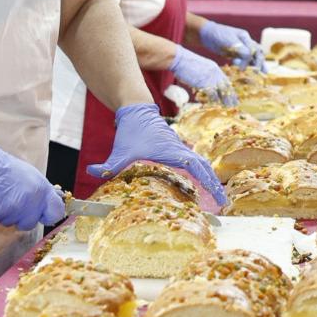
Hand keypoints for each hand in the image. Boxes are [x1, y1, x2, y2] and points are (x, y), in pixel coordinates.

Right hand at [0, 128, 63, 229]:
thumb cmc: (7, 168)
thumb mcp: (32, 175)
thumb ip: (44, 192)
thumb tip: (57, 200)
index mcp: (42, 190)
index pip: (56, 213)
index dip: (48, 215)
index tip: (43, 214)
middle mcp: (30, 201)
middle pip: (30, 223)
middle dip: (22, 217)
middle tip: (14, 201)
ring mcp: (13, 208)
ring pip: (11, 223)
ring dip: (6, 214)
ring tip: (1, 195)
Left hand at [86, 102, 227, 204]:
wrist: (136, 111)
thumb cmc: (131, 131)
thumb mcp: (121, 151)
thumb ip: (108, 165)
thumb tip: (92, 172)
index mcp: (172, 152)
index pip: (196, 167)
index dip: (207, 181)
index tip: (216, 195)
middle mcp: (181, 151)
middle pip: (205, 169)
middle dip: (215, 185)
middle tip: (224, 205)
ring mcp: (181, 151)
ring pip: (202, 167)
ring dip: (210, 181)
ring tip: (218, 201)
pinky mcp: (178, 152)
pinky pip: (195, 166)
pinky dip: (202, 177)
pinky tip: (202, 190)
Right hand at [171, 46, 236, 104]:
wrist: (179, 59)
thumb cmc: (185, 63)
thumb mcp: (200, 67)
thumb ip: (205, 75)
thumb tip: (205, 85)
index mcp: (215, 68)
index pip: (225, 80)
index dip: (229, 89)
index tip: (233, 96)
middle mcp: (216, 73)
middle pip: (227, 86)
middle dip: (231, 96)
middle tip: (235, 105)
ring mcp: (211, 78)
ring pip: (223, 91)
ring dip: (226, 101)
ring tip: (229, 108)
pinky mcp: (206, 83)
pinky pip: (213, 95)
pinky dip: (215, 102)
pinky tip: (217, 107)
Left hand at [199, 19, 265, 70]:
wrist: (205, 35)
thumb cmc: (217, 35)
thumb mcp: (230, 42)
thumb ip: (242, 51)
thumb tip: (248, 64)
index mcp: (245, 37)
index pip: (255, 51)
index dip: (253, 61)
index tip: (245, 70)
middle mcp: (245, 43)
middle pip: (257, 54)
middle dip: (261, 64)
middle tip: (263, 74)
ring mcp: (240, 49)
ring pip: (252, 58)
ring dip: (256, 66)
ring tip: (261, 76)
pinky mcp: (234, 54)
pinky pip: (244, 61)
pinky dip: (246, 67)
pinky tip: (245, 73)